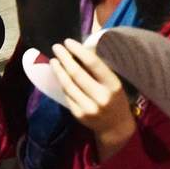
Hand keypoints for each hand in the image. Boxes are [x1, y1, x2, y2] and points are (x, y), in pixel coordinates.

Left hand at [49, 39, 135, 160]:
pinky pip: (67, 95)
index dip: (79, 51)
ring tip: (54, 60)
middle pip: (77, 74)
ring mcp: (89, 108)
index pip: (93, 64)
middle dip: (65, 58)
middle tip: (56, 47)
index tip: (68, 41)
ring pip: (68, 85)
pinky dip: (62, 83)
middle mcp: (101, 97)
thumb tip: (81, 48)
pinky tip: (60, 75)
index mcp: (113, 85)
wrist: (116, 127)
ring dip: (59, 70)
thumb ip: (99, 69)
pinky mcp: (79, 115)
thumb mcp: (114, 82)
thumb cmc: (115, 98)